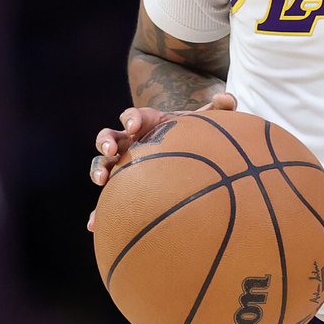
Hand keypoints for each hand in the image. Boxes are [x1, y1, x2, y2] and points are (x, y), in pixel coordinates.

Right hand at [86, 92, 237, 231]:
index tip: (134, 127)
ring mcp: (124, 164)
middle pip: (109, 136)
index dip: (130, 119)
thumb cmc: (195, 135)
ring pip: (101, 163)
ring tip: (101, 181)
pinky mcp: (122, 186)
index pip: (133, 116)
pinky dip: (98, 210)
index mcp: (147, 123)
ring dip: (98, 170)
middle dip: (106, 142)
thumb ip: (218, 110)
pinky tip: (94, 225)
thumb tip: (229, 98)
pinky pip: (107, 198)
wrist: (190, 156)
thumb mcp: (207, 122)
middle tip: (111, 151)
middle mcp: (130, 142)